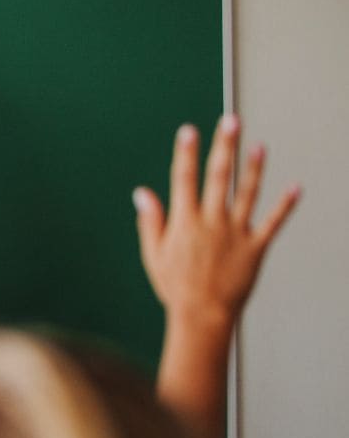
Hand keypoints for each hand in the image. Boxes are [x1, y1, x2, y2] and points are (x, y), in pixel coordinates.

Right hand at [135, 114, 299, 335]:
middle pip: (218, 177)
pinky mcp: (255, 247)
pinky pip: (273, 223)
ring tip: (259, 146)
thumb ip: (151, 222)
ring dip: (254, 168)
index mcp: (185, 223)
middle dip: (224, 146)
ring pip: (247, 193)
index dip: (185, 153)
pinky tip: (295, 188)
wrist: (202, 316)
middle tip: (231, 122)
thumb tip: (142, 194)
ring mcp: (235, 233)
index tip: (189, 131)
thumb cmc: (175, 288)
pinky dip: (285, 205)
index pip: (183, 179)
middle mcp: (211, 222)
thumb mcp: (154, 255)